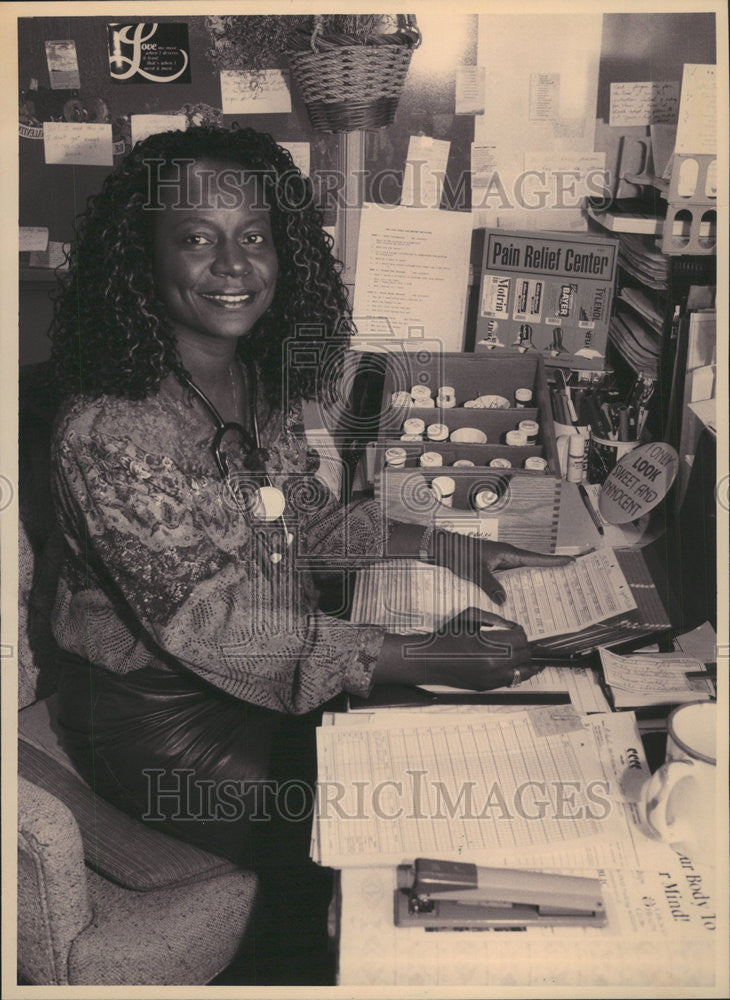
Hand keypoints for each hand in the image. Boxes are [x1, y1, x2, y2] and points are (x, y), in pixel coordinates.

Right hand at [373, 608, 540, 690]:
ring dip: (524, 661)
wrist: (430, 659)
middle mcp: (494, 666)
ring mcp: (492, 679)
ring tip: (519, 654)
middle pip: (525, 655)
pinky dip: (514, 671)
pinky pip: (511, 680)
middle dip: (523, 645)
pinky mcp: (488, 687)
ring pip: (524, 673)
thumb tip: (510, 626)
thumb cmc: (446, 638)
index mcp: (490, 647)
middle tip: (515, 639)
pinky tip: (509, 663)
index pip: (521, 640)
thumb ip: (494, 618)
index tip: (514, 629)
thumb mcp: (470, 617)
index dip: (520, 632)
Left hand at [428, 531, 573, 604]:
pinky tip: (517, 597)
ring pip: (521, 573)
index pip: (535, 558)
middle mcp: (507, 556)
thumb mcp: (476, 572)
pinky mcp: (493, 568)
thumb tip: (505, 600)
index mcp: (507, 553)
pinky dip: (515, 586)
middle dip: (548, 572)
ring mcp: (500, 562)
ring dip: (531, 581)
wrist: (444, 548)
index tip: (570, 561)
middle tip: (565, 580)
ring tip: (546, 593)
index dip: (553, 561)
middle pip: (532, 566)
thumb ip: (491, 586)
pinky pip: (509, 578)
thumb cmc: (459, 554)